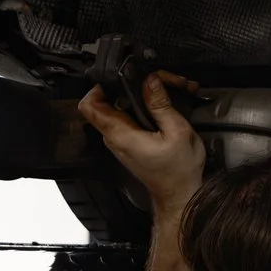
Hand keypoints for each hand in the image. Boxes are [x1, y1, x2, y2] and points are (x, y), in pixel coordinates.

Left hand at [79, 72, 204, 215]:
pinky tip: (169, 107)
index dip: (100, 85)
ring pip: (123, 107)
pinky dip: (149, 107)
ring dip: (145, 95)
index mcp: (121, 134)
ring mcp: (122, 139)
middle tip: (160, 82)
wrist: (180, 193)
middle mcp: (116, 137)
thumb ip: (160, 104)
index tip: (122, 76)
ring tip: (170, 92)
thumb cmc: (178, 172)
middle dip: (135, 85)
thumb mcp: (177, 132)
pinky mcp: (131, 141)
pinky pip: (132, 117)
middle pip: (110, 100)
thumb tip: (150, 80)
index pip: (90, 105)